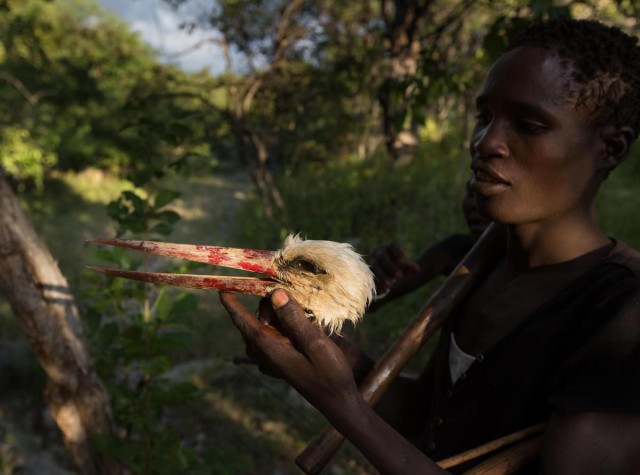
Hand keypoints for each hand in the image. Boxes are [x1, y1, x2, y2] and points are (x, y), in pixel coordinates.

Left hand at [220, 289, 360, 412]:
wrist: (338, 400)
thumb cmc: (330, 374)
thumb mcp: (316, 343)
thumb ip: (294, 318)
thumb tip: (275, 293)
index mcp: (270, 348)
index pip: (244, 321)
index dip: (232, 304)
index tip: (220, 288)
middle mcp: (266, 353)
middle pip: (258, 318)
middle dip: (271, 304)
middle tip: (295, 296)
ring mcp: (271, 359)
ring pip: (265, 326)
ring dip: (278, 316)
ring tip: (303, 312)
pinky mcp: (280, 362)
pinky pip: (273, 337)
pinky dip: (281, 327)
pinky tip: (300, 328)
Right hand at [369, 243, 420, 294]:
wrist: (385, 274)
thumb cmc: (397, 267)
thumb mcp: (404, 267)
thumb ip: (410, 267)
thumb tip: (418, 270)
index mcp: (390, 248)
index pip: (394, 247)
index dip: (398, 253)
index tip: (402, 261)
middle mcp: (379, 252)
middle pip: (384, 257)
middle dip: (391, 268)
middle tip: (400, 278)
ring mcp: (372, 260)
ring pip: (376, 267)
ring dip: (383, 276)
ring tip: (390, 286)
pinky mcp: (367, 269)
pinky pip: (371, 274)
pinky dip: (377, 281)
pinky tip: (383, 288)